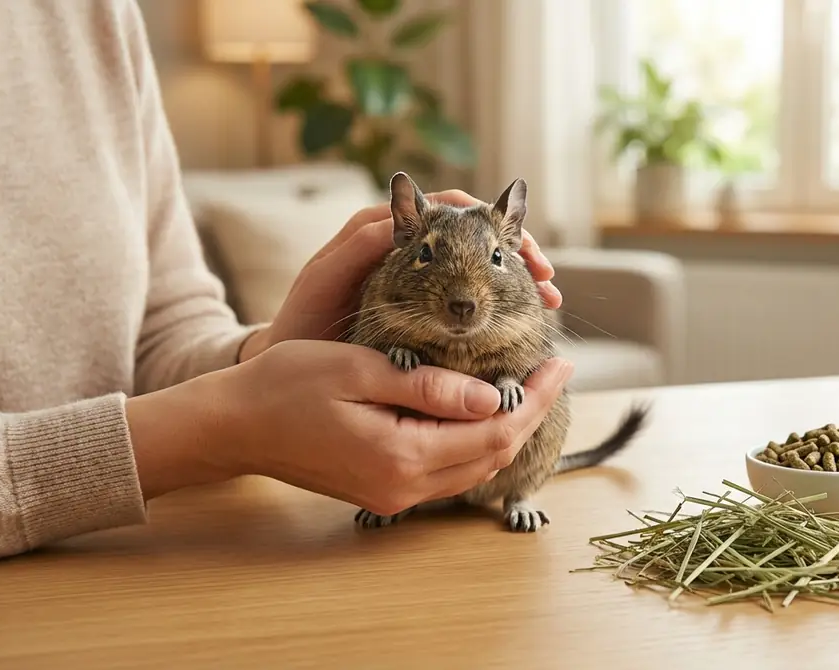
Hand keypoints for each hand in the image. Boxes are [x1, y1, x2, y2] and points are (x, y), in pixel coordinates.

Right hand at [128, 339, 573, 511]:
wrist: (235, 425)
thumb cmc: (287, 385)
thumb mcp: (359, 369)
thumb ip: (429, 387)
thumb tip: (493, 397)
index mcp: (401, 454)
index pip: (495, 432)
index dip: (536, 399)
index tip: (561, 363)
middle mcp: (404, 485)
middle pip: (494, 455)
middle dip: (531, 412)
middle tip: (553, 370)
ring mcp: (394, 493)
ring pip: (474, 466)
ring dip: (507, 429)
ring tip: (528, 385)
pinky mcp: (384, 490)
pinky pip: (448, 470)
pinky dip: (475, 441)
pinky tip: (483, 409)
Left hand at [240, 190, 561, 359]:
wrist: (290, 366)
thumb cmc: (302, 324)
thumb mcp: (327, 281)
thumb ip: (361, 249)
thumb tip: (403, 217)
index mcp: (387, 230)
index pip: (454, 208)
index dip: (493, 223)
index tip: (521, 251)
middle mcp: (409, 248)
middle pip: (480, 235)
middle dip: (520, 253)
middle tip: (548, 280)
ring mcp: (422, 279)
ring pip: (484, 268)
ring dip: (519, 281)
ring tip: (547, 302)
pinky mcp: (427, 310)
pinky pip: (475, 301)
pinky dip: (502, 308)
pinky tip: (523, 326)